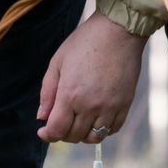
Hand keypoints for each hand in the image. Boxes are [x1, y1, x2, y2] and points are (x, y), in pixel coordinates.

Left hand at [37, 10, 147, 142]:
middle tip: (61, 122)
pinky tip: (96, 118)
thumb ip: (47, 92)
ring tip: (79, 122)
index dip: (47, 135)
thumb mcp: (58, 62)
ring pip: (94, 137)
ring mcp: (110, 107)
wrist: (118, 30)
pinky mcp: (125, 104)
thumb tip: (42, 117)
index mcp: (70, 95)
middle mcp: (90, 105)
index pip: (56, 130)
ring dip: (83, 134)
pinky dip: (102, 129)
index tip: (43, 131)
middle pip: (74, 136)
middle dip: (63, 133)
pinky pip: (113, 129)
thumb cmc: (85, 42)